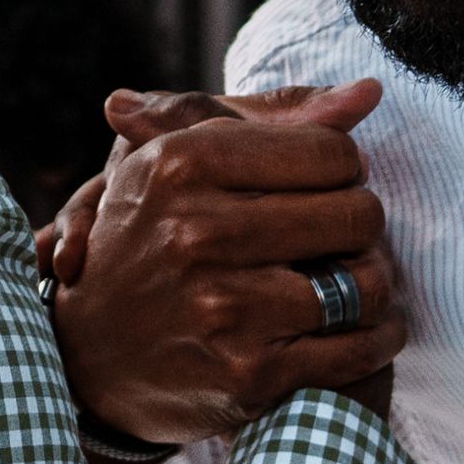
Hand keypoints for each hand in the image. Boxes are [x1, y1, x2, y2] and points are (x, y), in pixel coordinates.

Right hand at [48, 82, 404, 448]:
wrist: (87, 356)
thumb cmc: (148, 239)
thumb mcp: (181, 163)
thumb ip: (273, 120)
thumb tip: (370, 91)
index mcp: (181, 164)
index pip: (331, 151)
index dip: (342, 169)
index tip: (324, 188)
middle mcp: (196, 232)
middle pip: (357, 213)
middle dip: (360, 225)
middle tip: (342, 237)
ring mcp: (222, 307)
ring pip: (367, 282)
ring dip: (373, 284)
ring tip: (357, 281)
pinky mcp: (247, 372)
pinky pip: (357, 346)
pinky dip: (376, 338)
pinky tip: (363, 327)